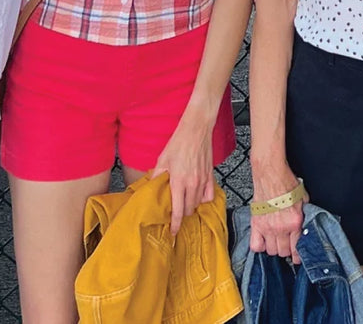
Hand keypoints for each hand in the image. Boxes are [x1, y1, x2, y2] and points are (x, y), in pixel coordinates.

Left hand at [152, 113, 215, 235]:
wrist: (196, 131)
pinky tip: (196, 195)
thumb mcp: (162, 160)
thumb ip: (157, 176)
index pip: (177, 210)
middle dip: (180, 213)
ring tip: (183, 201)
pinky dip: (202, 199)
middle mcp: (192, 184)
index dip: (174, 224)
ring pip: (197, 204)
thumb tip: (151, 188)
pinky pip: (208, 195)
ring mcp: (203, 181)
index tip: (172, 232)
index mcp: (178, 182)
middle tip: (173, 210)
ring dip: (190, 206)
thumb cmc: (178, 143)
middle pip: (188, 210)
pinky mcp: (210, 176)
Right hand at [248, 158, 303, 261]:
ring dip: (274, 248)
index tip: (297, 259)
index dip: (297, 256)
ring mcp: (267, 227)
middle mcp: (280, 228)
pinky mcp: (256, 224)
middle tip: (287, 245)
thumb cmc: (286, 182)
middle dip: (286, 250)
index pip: (297, 248)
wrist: (270, 173)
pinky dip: (260, 246)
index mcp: (294, 222)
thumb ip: (305, 214)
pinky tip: (264, 241)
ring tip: (276, 241)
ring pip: (270, 251)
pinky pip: (255, 245)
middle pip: (283, 252)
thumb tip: (306, 224)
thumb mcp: (303, 199)